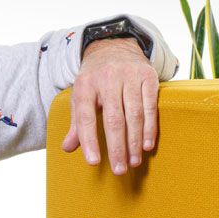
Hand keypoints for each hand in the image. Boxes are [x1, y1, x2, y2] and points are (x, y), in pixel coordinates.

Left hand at [62, 37, 158, 173]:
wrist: (114, 47)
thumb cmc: (95, 80)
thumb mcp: (80, 97)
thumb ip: (76, 123)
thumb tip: (67, 148)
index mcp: (85, 85)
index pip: (85, 116)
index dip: (89, 140)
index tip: (93, 162)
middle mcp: (107, 79)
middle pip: (113, 119)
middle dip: (117, 147)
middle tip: (119, 170)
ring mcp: (129, 76)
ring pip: (134, 114)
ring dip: (134, 142)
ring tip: (133, 162)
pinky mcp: (148, 76)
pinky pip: (150, 106)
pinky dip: (149, 128)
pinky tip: (146, 145)